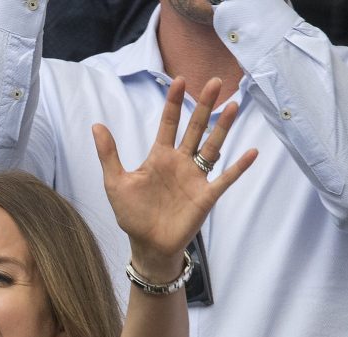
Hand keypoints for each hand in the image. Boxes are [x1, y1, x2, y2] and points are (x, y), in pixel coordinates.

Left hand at [93, 77, 256, 280]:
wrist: (147, 245)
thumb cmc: (132, 214)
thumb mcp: (115, 182)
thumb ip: (109, 154)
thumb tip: (96, 125)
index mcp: (159, 157)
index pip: (169, 124)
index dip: (174, 103)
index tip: (179, 80)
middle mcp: (180, 162)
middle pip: (195, 128)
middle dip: (204, 106)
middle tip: (214, 81)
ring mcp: (195, 178)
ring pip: (212, 147)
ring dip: (223, 128)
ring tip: (233, 106)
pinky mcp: (206, 196)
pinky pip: (225, 178)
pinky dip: (238, 167)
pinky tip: (251, 152)